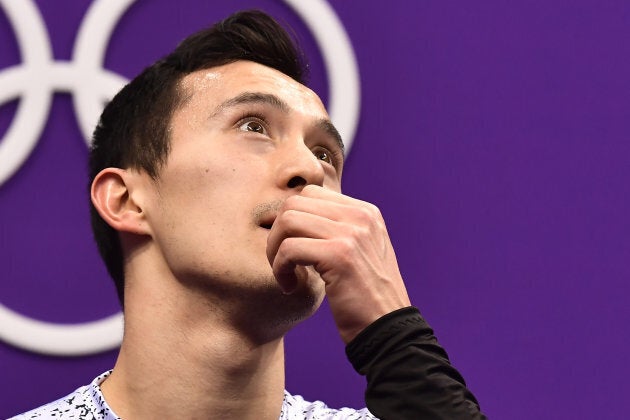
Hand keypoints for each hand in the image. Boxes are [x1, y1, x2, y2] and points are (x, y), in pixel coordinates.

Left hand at [266, 185, 410, 342]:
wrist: (388, 331)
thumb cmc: (367, 299)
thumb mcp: (360, 253)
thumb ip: (337, 230)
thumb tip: (294, 217)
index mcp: (366, 212)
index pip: (310, 194)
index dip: (291, 221)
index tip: (293, 250)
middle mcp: (361, 216)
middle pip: (294, 203)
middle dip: (277, 233)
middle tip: (282, 263)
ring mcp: (351, 234)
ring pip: (288, 221)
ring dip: (274, 250)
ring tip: (285, 274)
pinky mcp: (339, 255)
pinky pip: (289, 249)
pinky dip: (280, 269)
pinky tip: (290, 287)